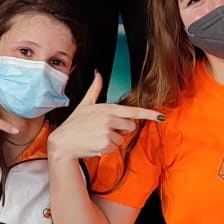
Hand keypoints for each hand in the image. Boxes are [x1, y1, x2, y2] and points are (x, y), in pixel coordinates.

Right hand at [47, 73, 161, 159]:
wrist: (63, 142)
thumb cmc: (74, 124)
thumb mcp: (85, 104)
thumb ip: (95, 89)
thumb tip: (98, 74)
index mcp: (107, 108)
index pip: (132, 111)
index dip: (149, 114)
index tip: (160, 117)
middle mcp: (109, 119)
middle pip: (130, 126)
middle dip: (121, 130)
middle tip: (104, 130)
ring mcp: (108, 132)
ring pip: (122, 139)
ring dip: (112, 140)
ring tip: (96, 137)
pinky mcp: (106, 144)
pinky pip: (115, 148)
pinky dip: (106, 149)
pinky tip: (95, 144)